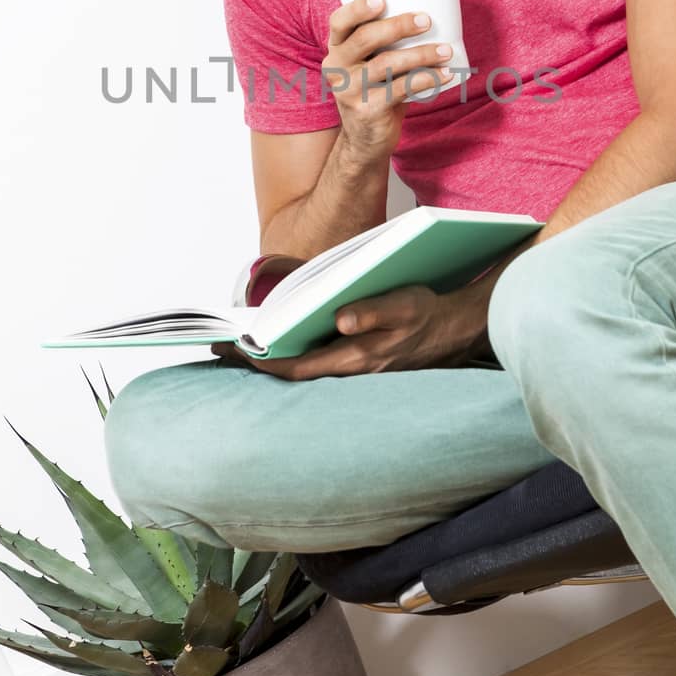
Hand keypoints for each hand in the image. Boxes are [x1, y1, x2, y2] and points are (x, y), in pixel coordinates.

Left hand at [209, 283, 470, 379]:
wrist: (457, 329)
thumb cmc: (428, 313)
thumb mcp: (405, 303)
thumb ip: (374, 311)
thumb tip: (341, 319)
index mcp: (358, 358)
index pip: (298, 367)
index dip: (262, 362)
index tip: (233, 349)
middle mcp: (353, 370)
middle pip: (293, 373)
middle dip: (255, 363)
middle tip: (218, 349)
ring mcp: (356, 370)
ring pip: (304, 370)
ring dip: (272, 360)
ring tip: (238, 347)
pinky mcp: (360, 364)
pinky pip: (318, 364)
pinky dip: (293, 357)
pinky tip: (279, 345)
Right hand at [324, 0, 455, 159]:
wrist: (364, 141)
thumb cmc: (375, 91)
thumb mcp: (369, 65)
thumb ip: (386, 43)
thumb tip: (434, 13)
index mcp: (336, 50)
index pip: (339, 22)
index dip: (358, 8)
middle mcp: (336, 68)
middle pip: (365, 38)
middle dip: (398, 26)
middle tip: (426, 21)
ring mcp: (350, 91)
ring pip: (386, 64)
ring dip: (420, 54)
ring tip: (445, 50)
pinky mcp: (368, 111)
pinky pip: (400, 90)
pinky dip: (427, 80)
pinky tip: (446, 74)